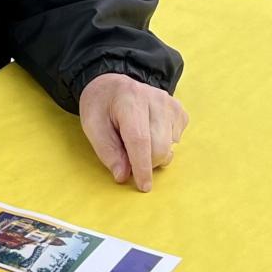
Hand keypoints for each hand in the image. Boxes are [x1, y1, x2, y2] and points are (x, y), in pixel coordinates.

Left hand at [77, 73, 187, 191]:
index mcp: (128, 99)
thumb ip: (107, 151)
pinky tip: (149, 133)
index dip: (142, 166)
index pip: (139, 139)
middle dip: (145, 162)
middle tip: (127, 157)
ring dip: (153, 153)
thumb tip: (124, 176)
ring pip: (169, 146)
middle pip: (158, 147)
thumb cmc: (101, 107)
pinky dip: (163, 144)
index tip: (143, 186)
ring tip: (136, 140)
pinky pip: (176, 140)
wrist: (113, 86)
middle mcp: (154, 98)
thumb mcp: (92, 126)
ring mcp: (170, 103)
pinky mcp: (179, 110)